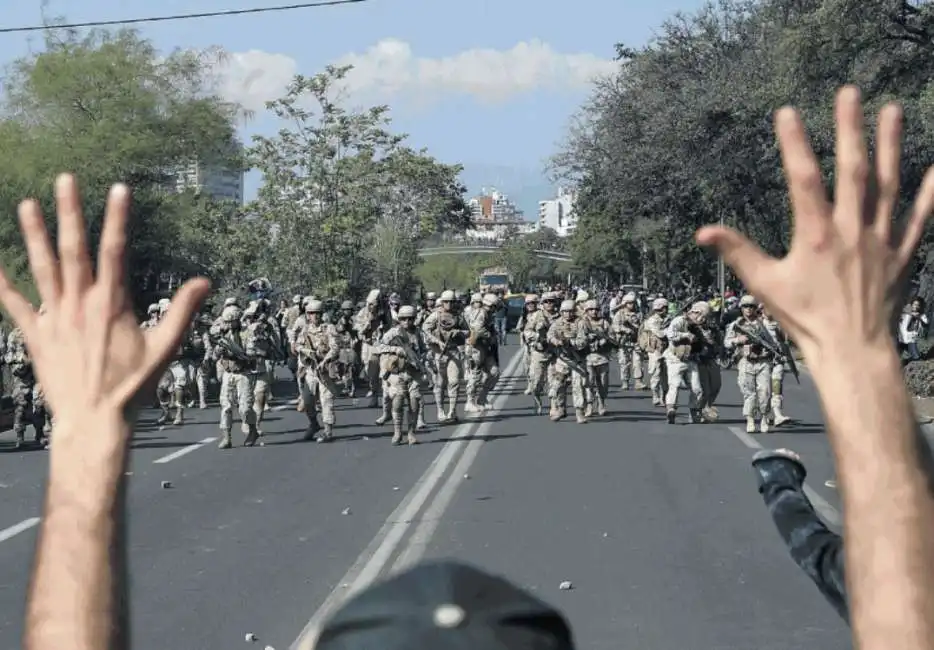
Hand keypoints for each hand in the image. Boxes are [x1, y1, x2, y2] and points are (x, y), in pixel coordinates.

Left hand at [0, 174, 209, 425]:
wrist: (93, 420)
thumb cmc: (132, 387)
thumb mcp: (165, 348)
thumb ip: (183, 312)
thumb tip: (204, 282)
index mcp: (112, 304)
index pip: (116, 250)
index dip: (117, 218)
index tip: (119, 189)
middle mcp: (80, 304)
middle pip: (74, 249)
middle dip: (70, 212)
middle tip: (65, 180)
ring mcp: (54, 319)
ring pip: (43, 268)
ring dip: (34, 235)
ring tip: (27, 204)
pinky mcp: (36, 336)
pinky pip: (13, 305)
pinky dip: (1, 283)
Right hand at [696, 87, 933, 358]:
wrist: (853, 350)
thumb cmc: (805, 319)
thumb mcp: (764, 285)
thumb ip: (737, 252)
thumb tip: (703, 232)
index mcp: (816, 236)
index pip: (803, 180)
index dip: (795, 144)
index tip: (788, 112)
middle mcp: (852, 231)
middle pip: (853, 171)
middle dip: (850, 129)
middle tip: (850, 93)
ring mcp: (881, 240)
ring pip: (888, 185)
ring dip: (890, 146)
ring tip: (892, 110)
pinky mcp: (902, 254)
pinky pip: (919, 218)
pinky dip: (929, 192)